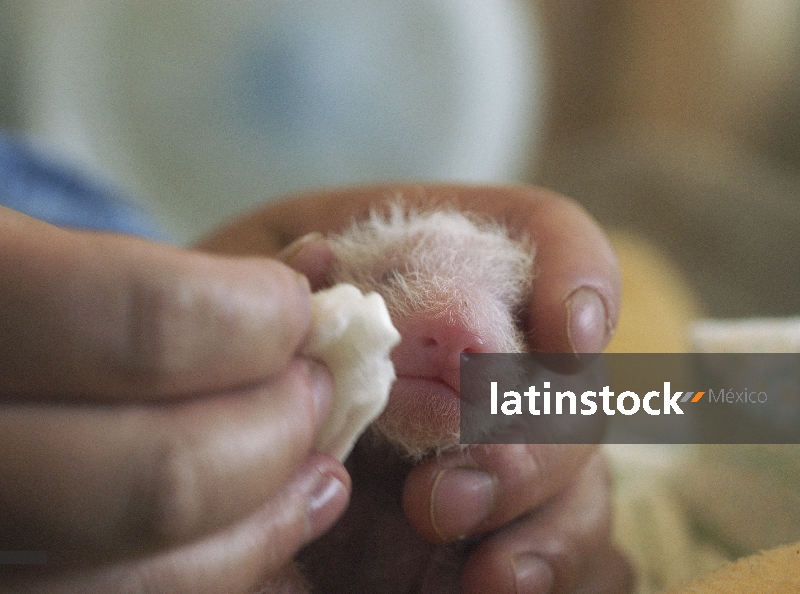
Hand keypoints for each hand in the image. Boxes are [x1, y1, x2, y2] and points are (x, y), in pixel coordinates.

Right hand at [0, 187, 349, 592]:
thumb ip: (141, 275)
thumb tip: (317, 278)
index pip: (130, 324)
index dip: (251, 320)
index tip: (294, 309)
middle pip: (143, 480)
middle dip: (271, 432)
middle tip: (313, 393)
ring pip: (115, 591)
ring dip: (254, 532)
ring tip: (307, 477)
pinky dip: (190, 585)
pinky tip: (236, 541)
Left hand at [202, 184, 632, 592]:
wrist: (212, 453)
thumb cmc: (236, 363)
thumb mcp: (242, 314)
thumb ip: (281, 291)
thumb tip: (318, 259)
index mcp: (439, 277)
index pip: (548, 240)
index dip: (579, 275)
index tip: (568, 334)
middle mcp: (488, 366)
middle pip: (573, 386)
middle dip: (536, 442)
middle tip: (445, 498)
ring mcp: (500, 461)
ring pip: (587, 484)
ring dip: (555, 526)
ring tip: (491, 577)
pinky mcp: (498, 540)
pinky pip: (585, 561)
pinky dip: (561, 575)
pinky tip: (502, 586)